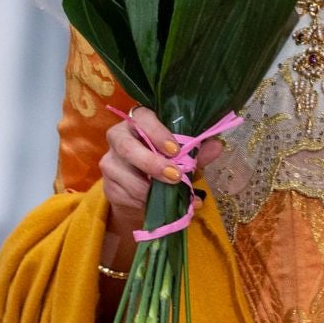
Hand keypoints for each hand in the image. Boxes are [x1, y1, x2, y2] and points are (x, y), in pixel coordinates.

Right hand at [98, 107, 227, 235]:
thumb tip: (216, 146)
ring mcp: (109, 161)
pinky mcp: (107, 184)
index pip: (142, 118)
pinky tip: (155, 204)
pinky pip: (122, 194)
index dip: (158, 133)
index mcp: (138, 119)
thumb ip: (198, 148)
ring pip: (122, 174)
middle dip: (151, 163)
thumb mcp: (185, 152)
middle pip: (126, 147)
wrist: (144, 185)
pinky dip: (141, 202)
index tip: (176, 150)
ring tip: (170, 196)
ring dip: (148, 188)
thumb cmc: (166, 158)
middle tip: (174, 177)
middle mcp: (118, 136)